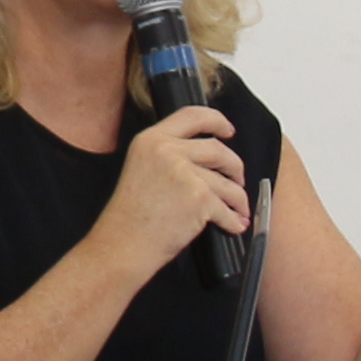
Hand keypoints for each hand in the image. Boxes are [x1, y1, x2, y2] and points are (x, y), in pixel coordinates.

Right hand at [103, 104, 249, 274]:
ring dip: (237, 199)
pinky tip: (233, 225)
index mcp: (150, 140)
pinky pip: (227, 208)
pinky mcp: (199, 198)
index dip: (217, 121)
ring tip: (237, 209)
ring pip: (227, 183)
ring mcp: (185, 173)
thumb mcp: (140, 169)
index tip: (228, 130)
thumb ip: (168, 155)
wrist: (122, 245)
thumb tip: (206, 158)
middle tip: (237, 180)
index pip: (192, 115)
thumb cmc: (129, 217)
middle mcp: (167, 151)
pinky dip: (233, 220)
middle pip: (218, 149)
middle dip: (234, 167)